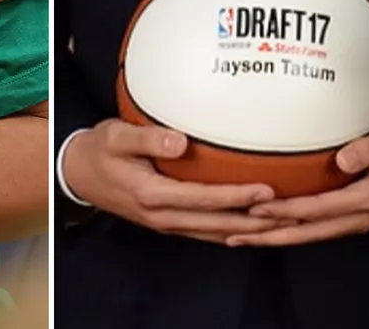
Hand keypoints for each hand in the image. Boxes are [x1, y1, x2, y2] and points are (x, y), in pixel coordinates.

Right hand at [61, 120, 286, 242]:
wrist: (79, 174)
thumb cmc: (100, 150)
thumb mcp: (116, 136)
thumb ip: (148, 138)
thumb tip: (181, 141)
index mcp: (152, 194)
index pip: (203, 199)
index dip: (236, 197)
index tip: (267, 191)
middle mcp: (162, 216)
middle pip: (217, 224)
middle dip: (254, 222)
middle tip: (289, 213)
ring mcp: (165, 223)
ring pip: (214, 233)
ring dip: (247, 231)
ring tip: (279, 223)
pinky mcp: (168, 222)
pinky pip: (205, 231)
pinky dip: (230, 231)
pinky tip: (249, 227)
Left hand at [232, 118, 368, 245]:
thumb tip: (342, 159)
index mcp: (367, 199)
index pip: (316, 209)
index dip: (284, 210)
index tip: (253, 209)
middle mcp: (359, 216)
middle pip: (308, 231)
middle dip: (269, 235)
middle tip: (232, 234)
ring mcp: (358, 218)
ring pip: (311, 233)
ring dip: (277, 236)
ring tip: (243, 235)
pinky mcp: (355, 213)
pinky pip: (319, 226)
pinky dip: (293, 229)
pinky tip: (275, 225)